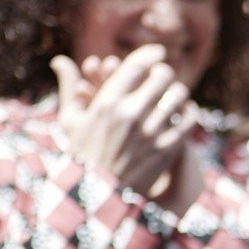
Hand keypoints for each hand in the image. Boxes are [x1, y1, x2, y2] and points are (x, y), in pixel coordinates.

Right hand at [50, 43, 200, 209]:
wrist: (97, 196)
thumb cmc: (81, 154)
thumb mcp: (71, 121)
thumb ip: (69, 87)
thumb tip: (59, 59)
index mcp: (106, 103)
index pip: (137, 65)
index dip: (151, 54)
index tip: (159, 51)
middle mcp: (130, 115)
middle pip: (162, 76)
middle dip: (164, 73)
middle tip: (164, 76)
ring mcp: (151, 133)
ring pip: (179, 96)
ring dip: (178, 92)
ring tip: (174, 95)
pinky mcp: (167, 150)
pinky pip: (188, 121)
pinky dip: (189, 113)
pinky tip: (184, 113)